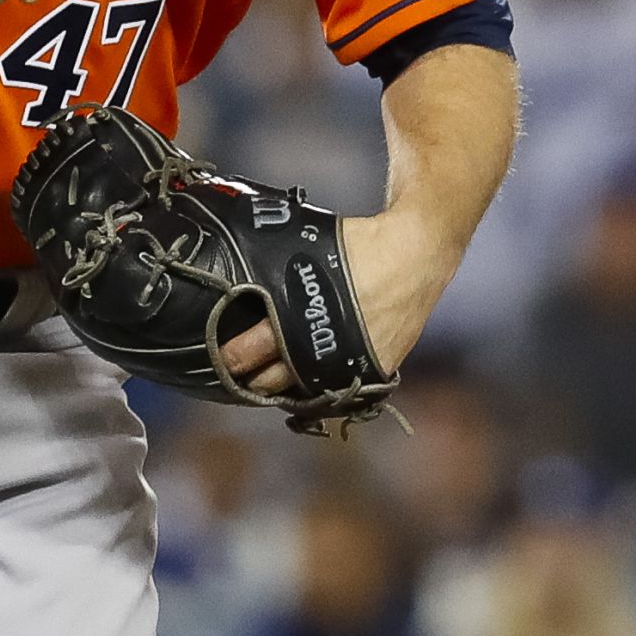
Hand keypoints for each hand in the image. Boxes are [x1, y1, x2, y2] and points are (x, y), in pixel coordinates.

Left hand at [219, 206, 455, 396]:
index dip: (232, 358)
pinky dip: (319, 385)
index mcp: (297, 315)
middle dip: (251, 379)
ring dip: (284, 387)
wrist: (415, 253)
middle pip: (273, 380)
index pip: (252, 350)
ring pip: (304, 391)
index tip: (220, 360)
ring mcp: (350, 363)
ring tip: (267, 379)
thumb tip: (233, 270)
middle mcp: (322, 347)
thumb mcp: (301, 246)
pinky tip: (305, 378)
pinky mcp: (375, 370)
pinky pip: (337, 388)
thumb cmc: (356, 245)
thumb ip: (270, 266)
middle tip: (238, 374)